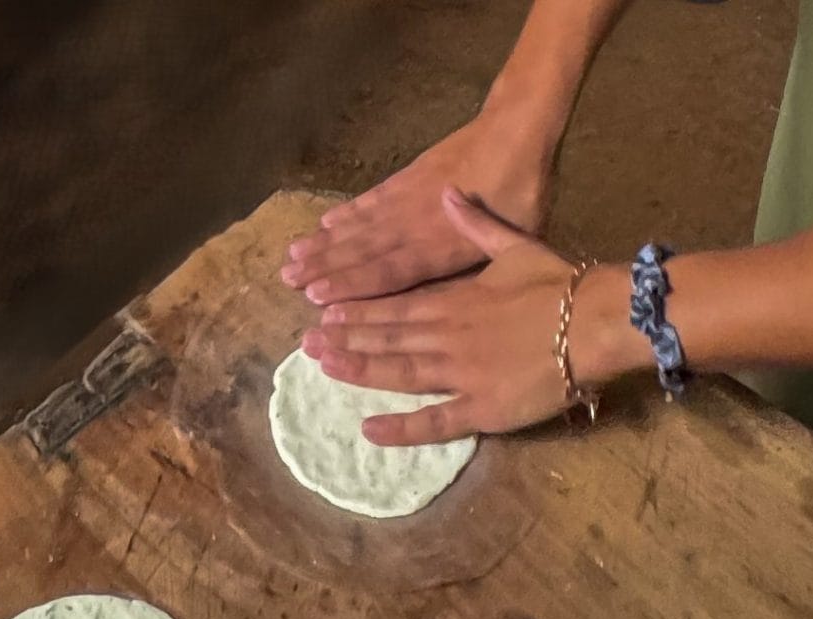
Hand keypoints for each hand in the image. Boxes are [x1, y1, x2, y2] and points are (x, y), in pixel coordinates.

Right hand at [281, 103, 554, 304]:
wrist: (516, 129)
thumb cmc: (523, 193)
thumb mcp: (517, 237)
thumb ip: (480, 264)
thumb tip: (466, 294)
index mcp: (441, 248)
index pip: (389, 271)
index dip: (352, 284)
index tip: (318, 295)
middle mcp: (414, 226)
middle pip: (363, 250)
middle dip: (325, 267)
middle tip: (288, 281)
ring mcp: (406, 201)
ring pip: (359, 227)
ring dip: (325, 243)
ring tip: (293, 257)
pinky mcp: (405, 181)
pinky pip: (369, 201)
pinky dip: (346, 213)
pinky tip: (324, 223)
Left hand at [300, 187, 634, 443]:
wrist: (598, 319)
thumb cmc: (561, 283)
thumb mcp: (517, 243)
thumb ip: (476, 224)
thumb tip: (448, 193)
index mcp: (456, 299)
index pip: (396, 304)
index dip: (358, 309)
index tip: (324, 311)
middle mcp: (448, 335)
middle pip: (389, 336)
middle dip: (346, 338)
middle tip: (306, 343)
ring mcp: (461, 373)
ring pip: (399, 371)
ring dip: (360, 369)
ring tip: (323, 368)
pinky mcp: (481, 408)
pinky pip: (435, 421)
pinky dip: (401, 428)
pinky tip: (369, 430)